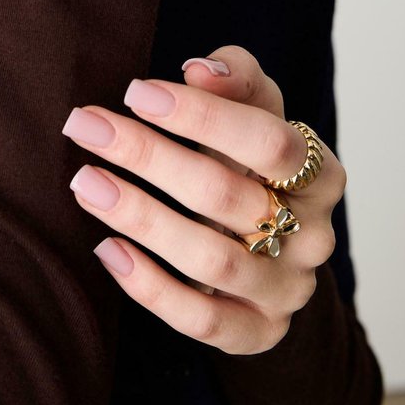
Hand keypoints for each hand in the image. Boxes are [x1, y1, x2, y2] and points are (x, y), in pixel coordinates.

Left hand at [60, 45, 346, 354]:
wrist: (271, 241)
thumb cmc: (249, 159)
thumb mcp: (254, 108)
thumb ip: (236, 78)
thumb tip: (200, 70)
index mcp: (320, 174)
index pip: (269, 142)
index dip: (202, 115)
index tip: (135, 92)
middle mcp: (313, 237)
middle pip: (227, 196)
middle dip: (148, 156)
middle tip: (86, 127)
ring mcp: (286, 290)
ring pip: (210, 258)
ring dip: (139, 217)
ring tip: (84, 182)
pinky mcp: (256, 333)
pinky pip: (201, 319)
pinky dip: (149, 286)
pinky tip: (106, 248)